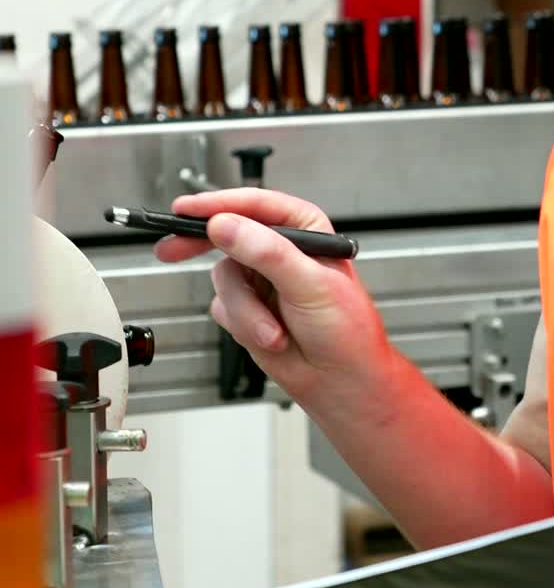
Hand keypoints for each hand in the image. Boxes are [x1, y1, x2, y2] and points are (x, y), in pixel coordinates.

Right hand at [155, 187, 392, 410]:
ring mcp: (260, 280)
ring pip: (223, 279)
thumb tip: (226, 226)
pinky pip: (222, 307)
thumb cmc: (347, 330)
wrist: (342, 383)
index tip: (186, 210)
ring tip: (272, 332)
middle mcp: (278, 249)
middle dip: (201, 245)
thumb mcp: (309, 284)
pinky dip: (241, 325)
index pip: (254, 206)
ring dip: (245, 311)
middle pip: (227, 234)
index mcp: (303, 229)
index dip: (218, 205)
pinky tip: (268, 337)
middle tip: (171, 249)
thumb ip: (267, 253)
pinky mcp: (247, 308)